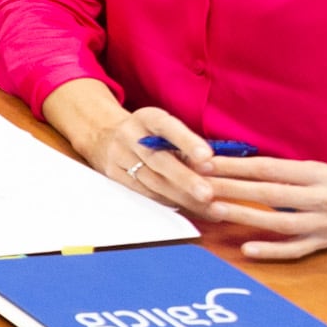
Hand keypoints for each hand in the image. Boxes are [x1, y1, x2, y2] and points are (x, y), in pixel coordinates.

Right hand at [66, 100, 220, 214]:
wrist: (104, 135)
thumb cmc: (150, 133)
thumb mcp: (165, 127)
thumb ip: (188, 143)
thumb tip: (222, 166)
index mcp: (147, 118)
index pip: (167, 127)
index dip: (187, 141)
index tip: (207, 156)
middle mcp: (129, 135)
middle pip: (158, 160)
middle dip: (185, 179)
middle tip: (208, 194)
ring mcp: (118, 156)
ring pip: (152, 182)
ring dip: (182, 198)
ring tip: (209, 208)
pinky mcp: (114, 175)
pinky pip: (145, 193)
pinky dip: (170, 203)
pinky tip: (191, 209)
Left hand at [198, 157, 326, 260]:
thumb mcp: (313, 171)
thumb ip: (278, 170)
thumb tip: (228, 163)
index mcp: (317, 174)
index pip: (269, 169)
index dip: (236, 166)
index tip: (206, 163)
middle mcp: (322, 198)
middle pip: (272, 194)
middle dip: (233, 188)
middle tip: (201, 185)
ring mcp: (324, 224)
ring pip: (281, 223)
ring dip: (246, 216)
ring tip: (215, 210)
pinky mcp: (324, 244)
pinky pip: (296, 250)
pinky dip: (271, 250)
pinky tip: (246, 249)